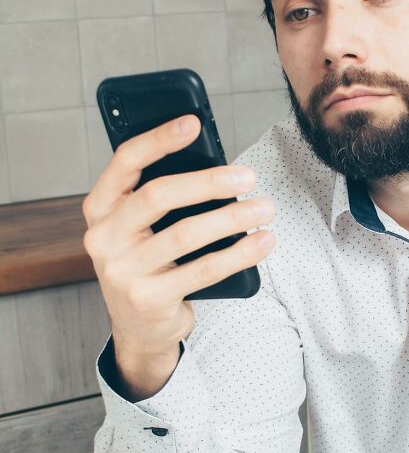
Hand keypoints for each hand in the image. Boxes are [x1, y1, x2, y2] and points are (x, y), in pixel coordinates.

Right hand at [83, 114, 276, 357]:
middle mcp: (102, 238)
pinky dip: (239, 253)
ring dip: (233, 217)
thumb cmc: (150, 264)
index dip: (158, 139)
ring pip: (186, 234)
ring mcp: (122, 271)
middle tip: (249, 175)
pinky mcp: (149, 299)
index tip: (192, 122)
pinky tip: (262, 242)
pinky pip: (203, 270)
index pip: (125, 162)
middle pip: (158, 195)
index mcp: (99, 208)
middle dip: (209, 182)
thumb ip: (161, 200)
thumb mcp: (141, 229)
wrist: (139, 330)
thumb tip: (219, 168)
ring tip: (265, 208)